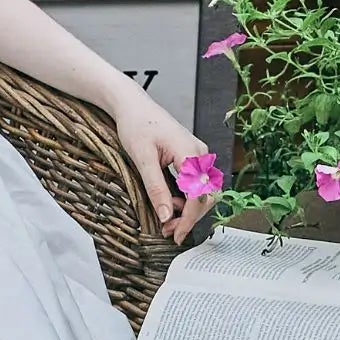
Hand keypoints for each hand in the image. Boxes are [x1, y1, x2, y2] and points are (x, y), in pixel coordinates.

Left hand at [114, 92, 215, 244]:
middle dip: (190, 216)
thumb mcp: (142, 159)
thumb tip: (166, 215)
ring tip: (167, 220)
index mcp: (190, 153)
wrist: (133, 105)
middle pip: (207, 195)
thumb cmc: (136, 125)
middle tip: (169, 230)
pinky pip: (197, 183)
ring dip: (189, 209)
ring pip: (204, 191)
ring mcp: (198, 155)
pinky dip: (187, 198)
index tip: (176, 234)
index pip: (198, 194)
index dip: (189, 218)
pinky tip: (171, 204)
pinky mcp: (192, 157)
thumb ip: (156, 188)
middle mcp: (200, 154)